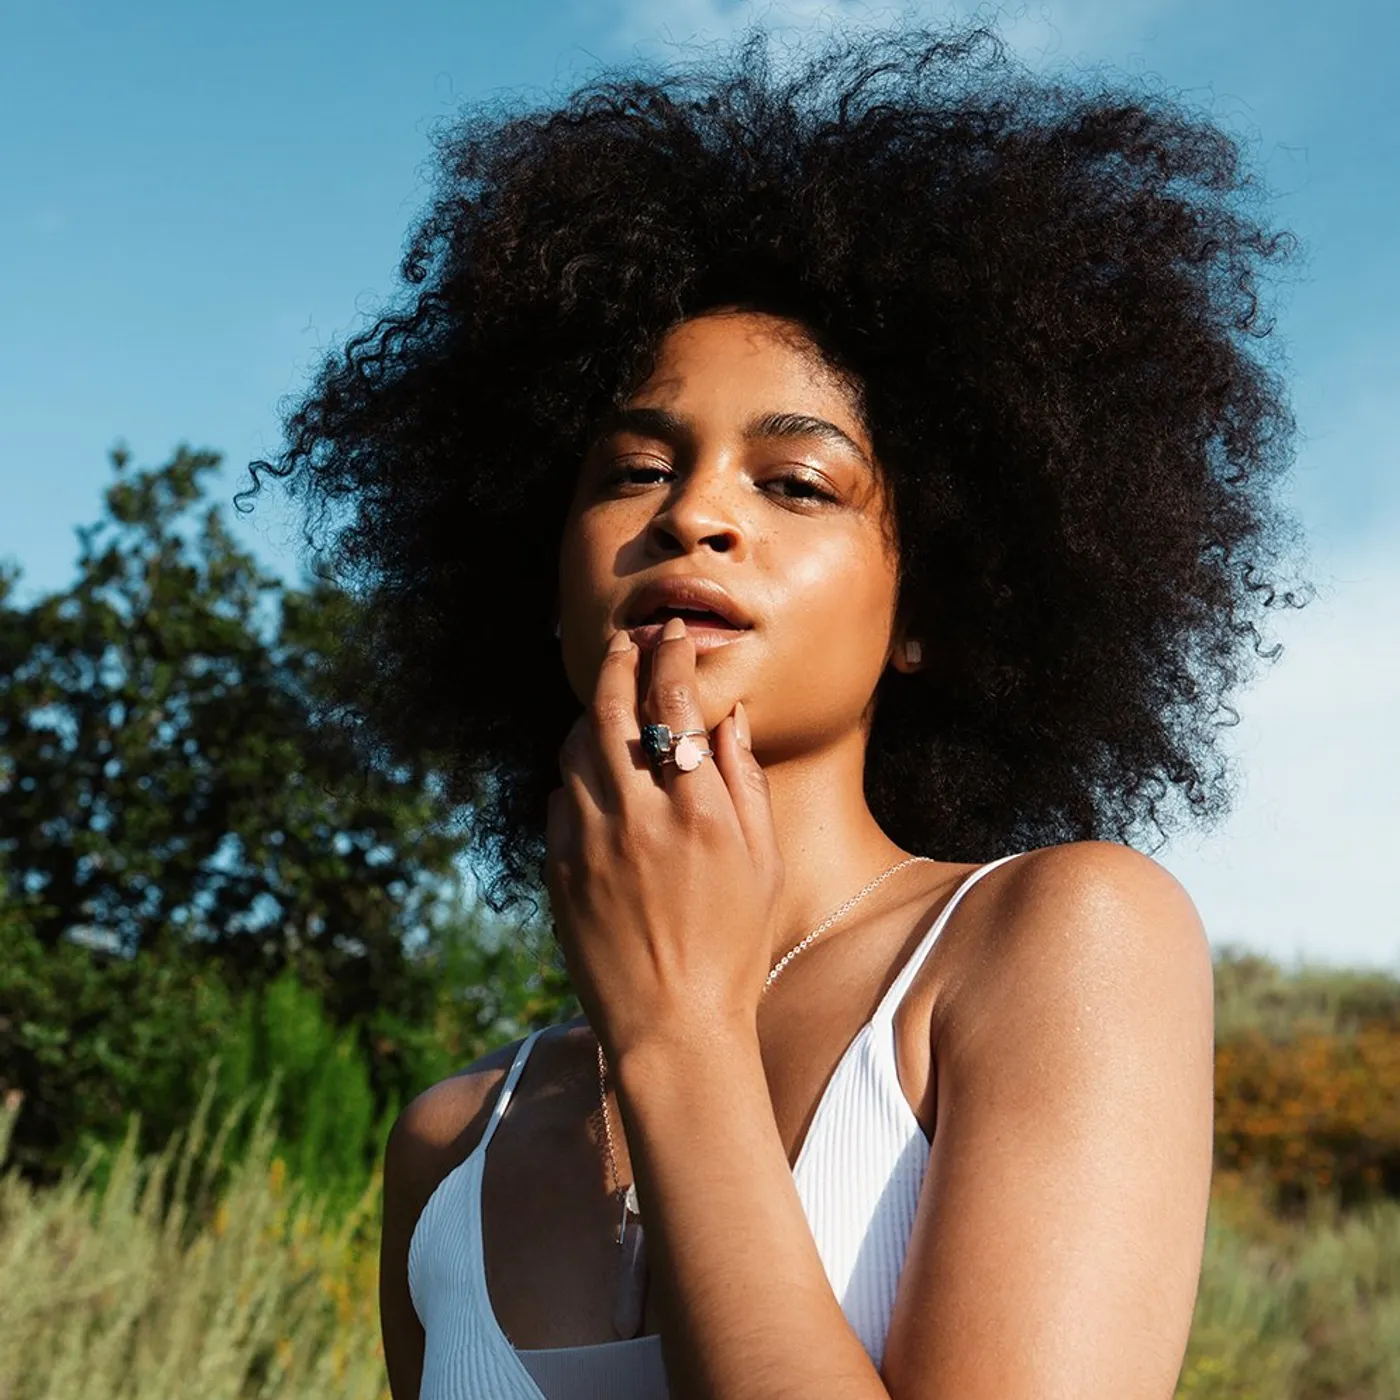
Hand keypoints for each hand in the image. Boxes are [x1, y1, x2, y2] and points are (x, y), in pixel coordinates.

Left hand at [545, 617, 784, 1062]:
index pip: (672, 702)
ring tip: (606, 702)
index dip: (668, 655)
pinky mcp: (558, 872)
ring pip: (573, 749)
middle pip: (608, 709)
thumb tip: (726, 718)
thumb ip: (744, 782)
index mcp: (698, 811)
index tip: (671, 633)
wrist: (673, 1028)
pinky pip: (557, 800)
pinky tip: (591, 778)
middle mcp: (637, 817)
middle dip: (616, 662)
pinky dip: (573, 775)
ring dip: (588, 714)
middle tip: (624, 639)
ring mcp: (589, 843)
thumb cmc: (734, 948)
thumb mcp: (763, 864)